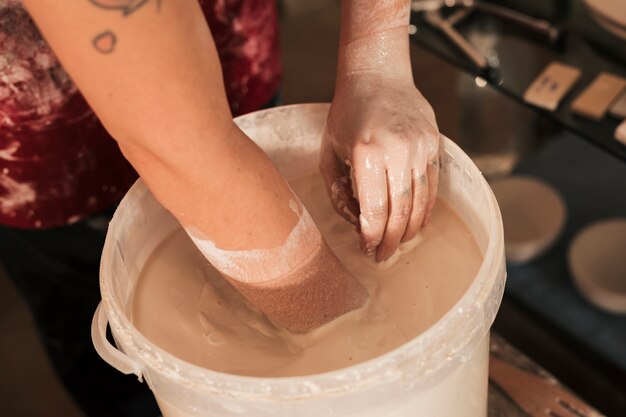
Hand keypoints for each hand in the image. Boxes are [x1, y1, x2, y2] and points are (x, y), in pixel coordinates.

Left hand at [320, 73, 439, 261]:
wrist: (377, 75)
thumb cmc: (347, 114)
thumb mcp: (329, 152)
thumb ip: (339, 191)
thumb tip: (357, 224)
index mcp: (366, 153)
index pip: (375, 210)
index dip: (372, 236)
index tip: (367, 249)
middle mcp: (397, 151)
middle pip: (400, 211)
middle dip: (391, 241)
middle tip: (382, 256)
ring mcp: (419, 147)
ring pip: (420, 202)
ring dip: (409, 230)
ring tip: (398, 244)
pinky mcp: (433, 144)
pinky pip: (433, 186)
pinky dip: (425, 210)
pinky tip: (416, 225)